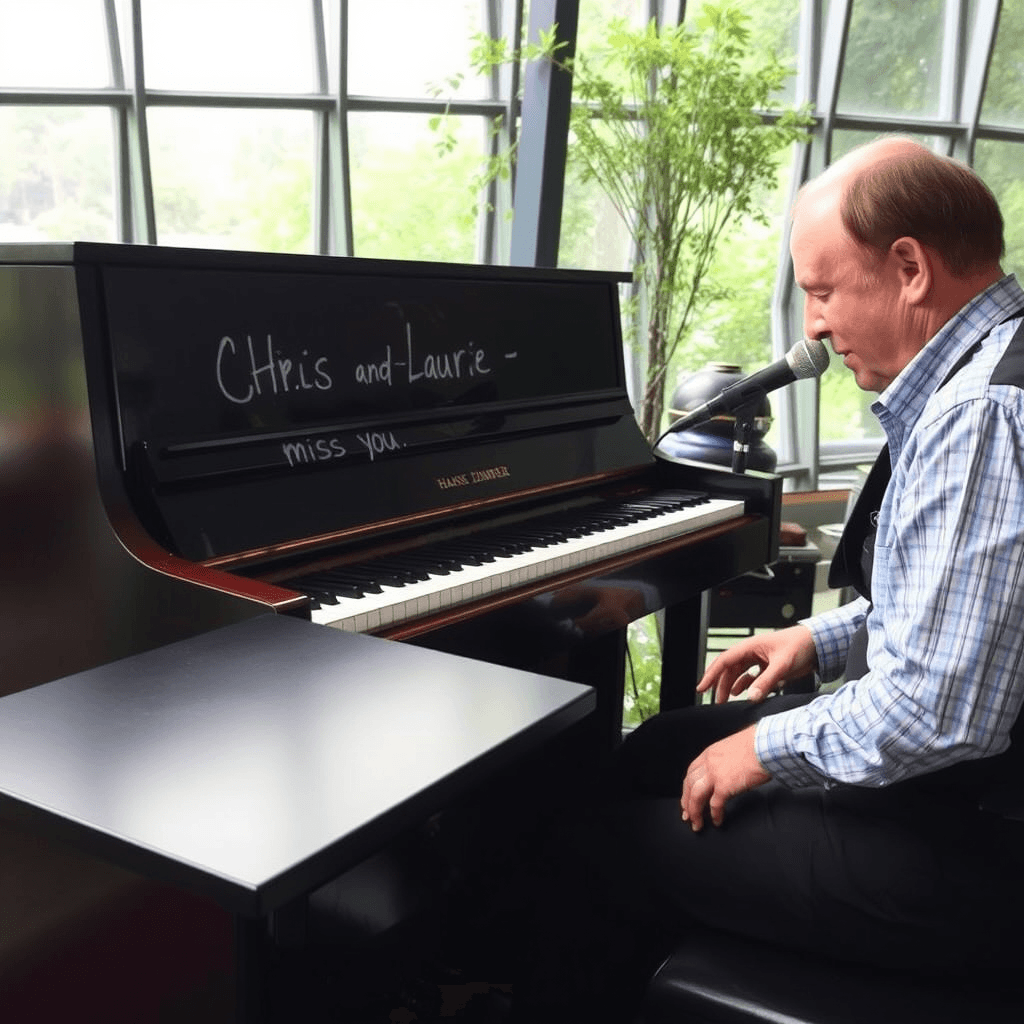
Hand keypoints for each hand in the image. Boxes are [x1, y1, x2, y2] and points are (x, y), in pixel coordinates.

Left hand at [681, 726, 770, 831]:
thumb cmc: (756, 745)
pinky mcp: (724, 786)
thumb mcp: (732, 749)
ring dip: (694, 811)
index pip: (691, 771)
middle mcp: (708, 763)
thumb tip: (729, 771)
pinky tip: (717, 821)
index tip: (687, 796)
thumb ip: (726, 760)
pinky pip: (715, 805)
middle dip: (686, 801)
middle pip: (689, 785)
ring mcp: (715, 775)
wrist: (764, 745)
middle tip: (686, 815)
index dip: (688, 786)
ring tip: (696, 824)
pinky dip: (715, 815)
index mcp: (710, 753)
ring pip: (696, 796)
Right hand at [696, 625, 817, 704]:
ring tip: (724, 700)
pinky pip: (751, 677)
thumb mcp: (782, 665)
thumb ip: (766, 682)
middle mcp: (752, 653)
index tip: (702, 688)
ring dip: (730, 686)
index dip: (711, 674)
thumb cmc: (800, 645)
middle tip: (713, 700)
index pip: (724, 661)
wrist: (818, 644)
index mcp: (750, 647)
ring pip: (738, 674)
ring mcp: (760, 660)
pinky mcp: (769, 667)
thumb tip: (751, 697)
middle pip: (729, 669)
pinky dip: (745, 685)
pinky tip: (742, 694)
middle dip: (719, 684)